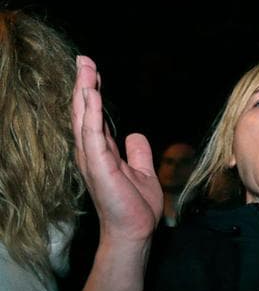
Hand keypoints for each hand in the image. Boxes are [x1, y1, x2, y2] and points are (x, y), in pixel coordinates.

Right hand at [72, 56, 162, 243]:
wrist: (135, 230)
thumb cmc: (136, 206)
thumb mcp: (141, 171)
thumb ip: (137, 152)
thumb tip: (135, 135)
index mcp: (101, 152)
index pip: (94, 117)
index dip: (93, 94)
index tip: (92, 72)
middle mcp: (92, 153)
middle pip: (84, 112)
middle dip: (84, 85)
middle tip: (84, 59)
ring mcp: (92, 158)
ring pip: (84, 118)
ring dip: (84, 92)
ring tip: (84, 67)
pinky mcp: (98, 165)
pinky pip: (92, 133)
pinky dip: (90, 112)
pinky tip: (90, 94)